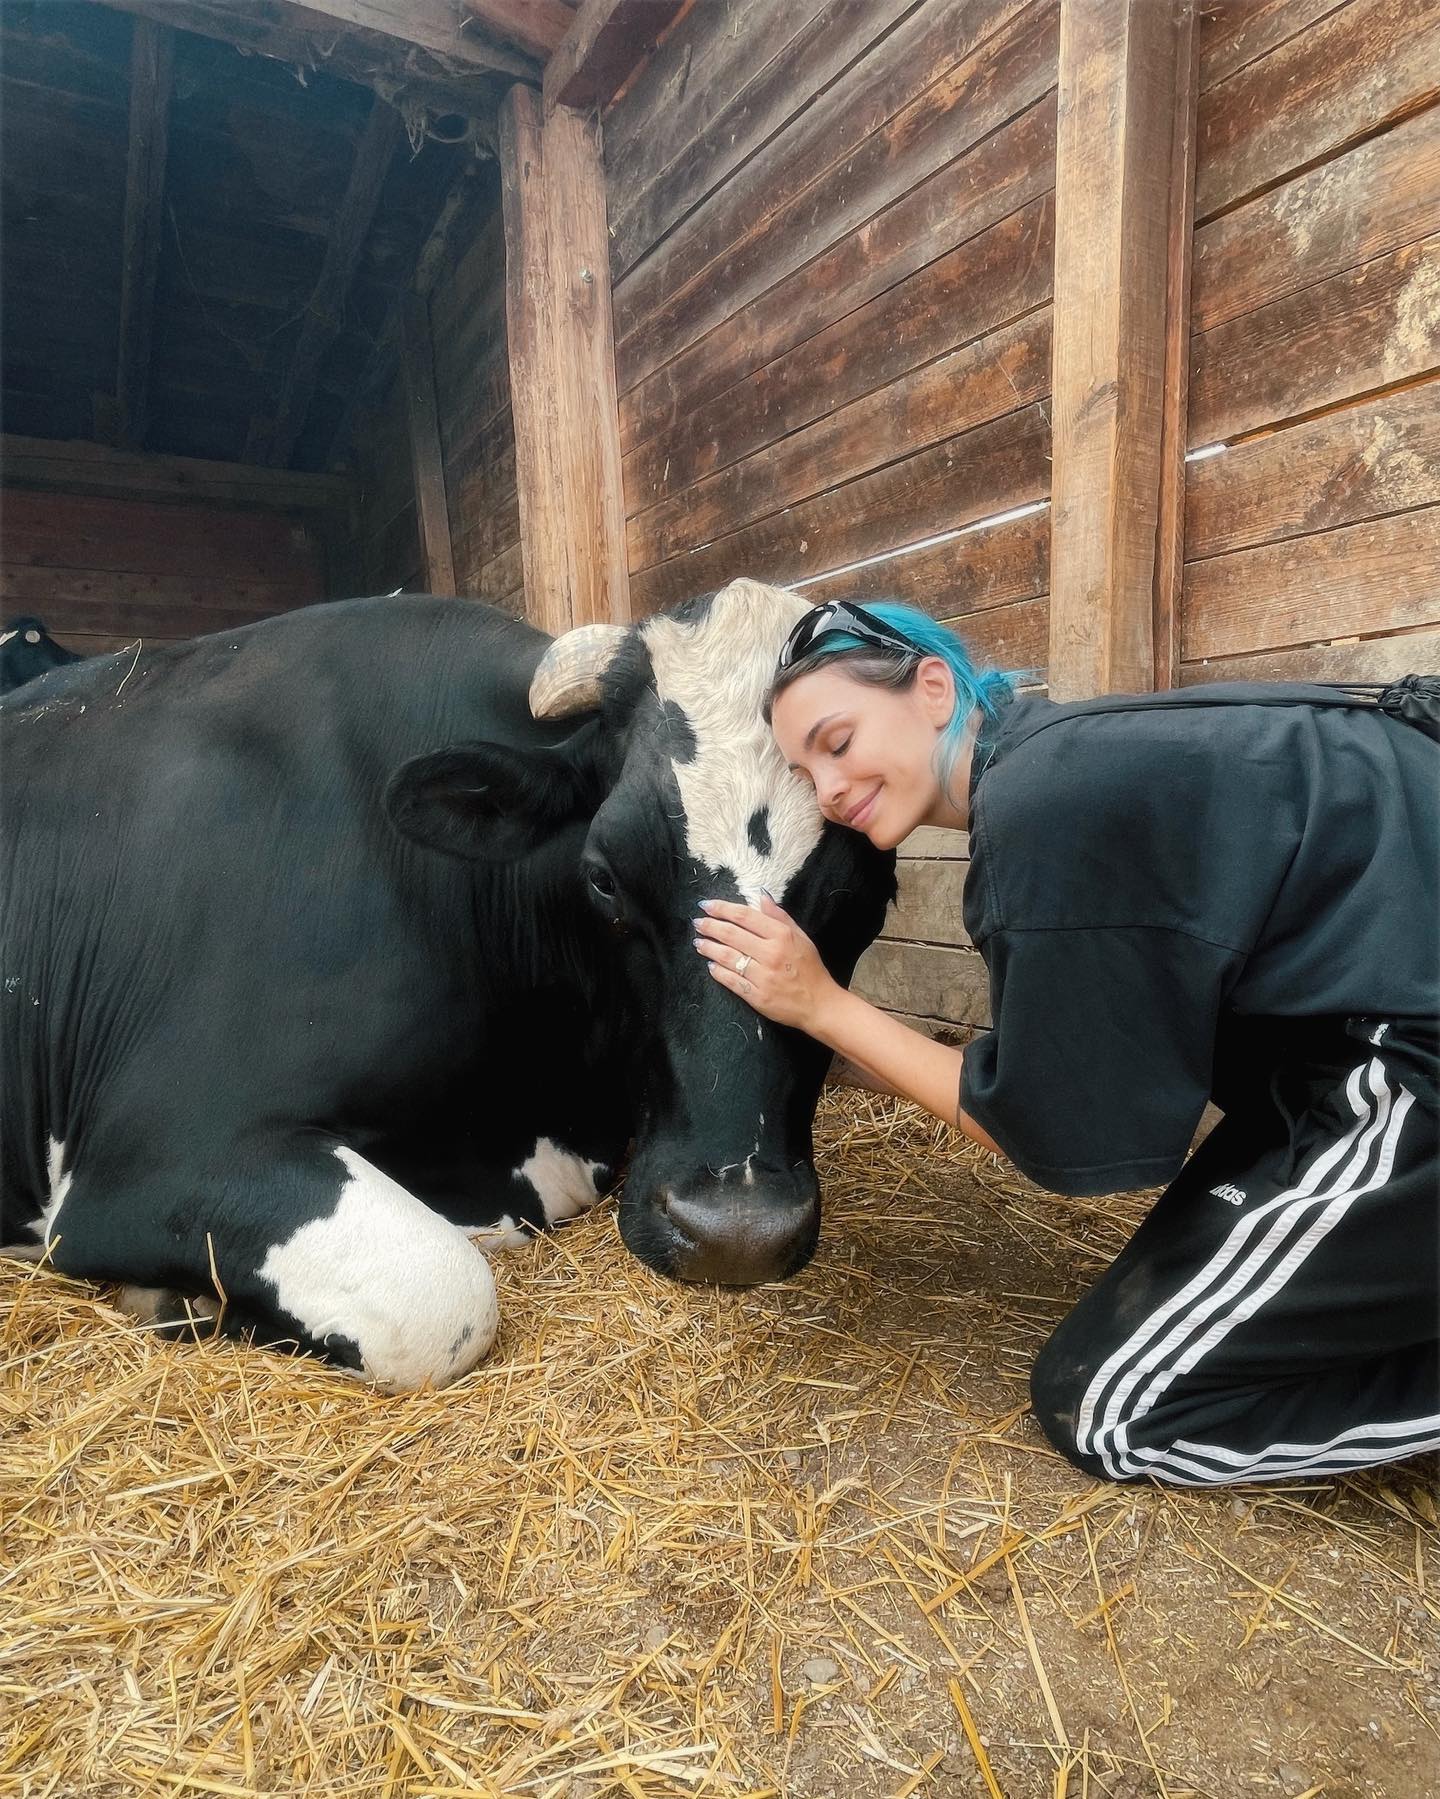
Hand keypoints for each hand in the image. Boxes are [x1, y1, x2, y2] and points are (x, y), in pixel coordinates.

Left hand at [693, 895, 838, 1034]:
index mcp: (781, 936)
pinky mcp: (757, 997)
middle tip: (697, 923)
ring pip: (728, 957)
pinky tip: (710, 965)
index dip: (722, 909)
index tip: (707, 905)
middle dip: (710, 926)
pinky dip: (718, 972)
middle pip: (732, 935)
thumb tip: (761, 895)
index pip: (745, 916)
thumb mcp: (801, 936)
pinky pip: (731, 981)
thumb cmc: (810, 968)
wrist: (819, 1003)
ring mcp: (762, 976)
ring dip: (709, 948)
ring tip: (698, 942)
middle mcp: (770, 954)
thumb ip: (779, 916)